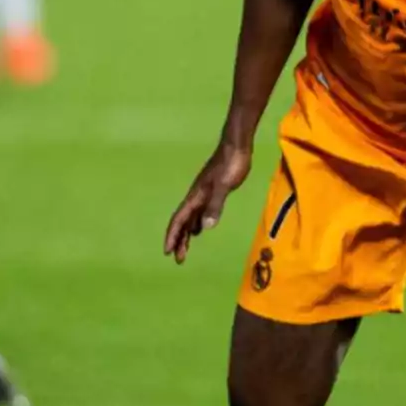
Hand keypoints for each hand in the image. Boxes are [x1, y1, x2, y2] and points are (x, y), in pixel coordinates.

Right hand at [163, 144, 251, 263]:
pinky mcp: (213, 191)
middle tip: (178, 259)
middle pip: (183, 222)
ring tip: (185, 249)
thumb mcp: (223, 186)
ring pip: (191, 217)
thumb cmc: (231, 164)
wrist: (237, 146)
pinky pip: (200, 211)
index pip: (179, 219)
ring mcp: (204, 194)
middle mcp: (197, 196)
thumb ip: (215, 205)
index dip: (173, 236)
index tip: (168, 252)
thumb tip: (204, 228)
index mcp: (196, 196)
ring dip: (186, 233)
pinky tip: (200, 228)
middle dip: (178, 240)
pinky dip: (197, 223)